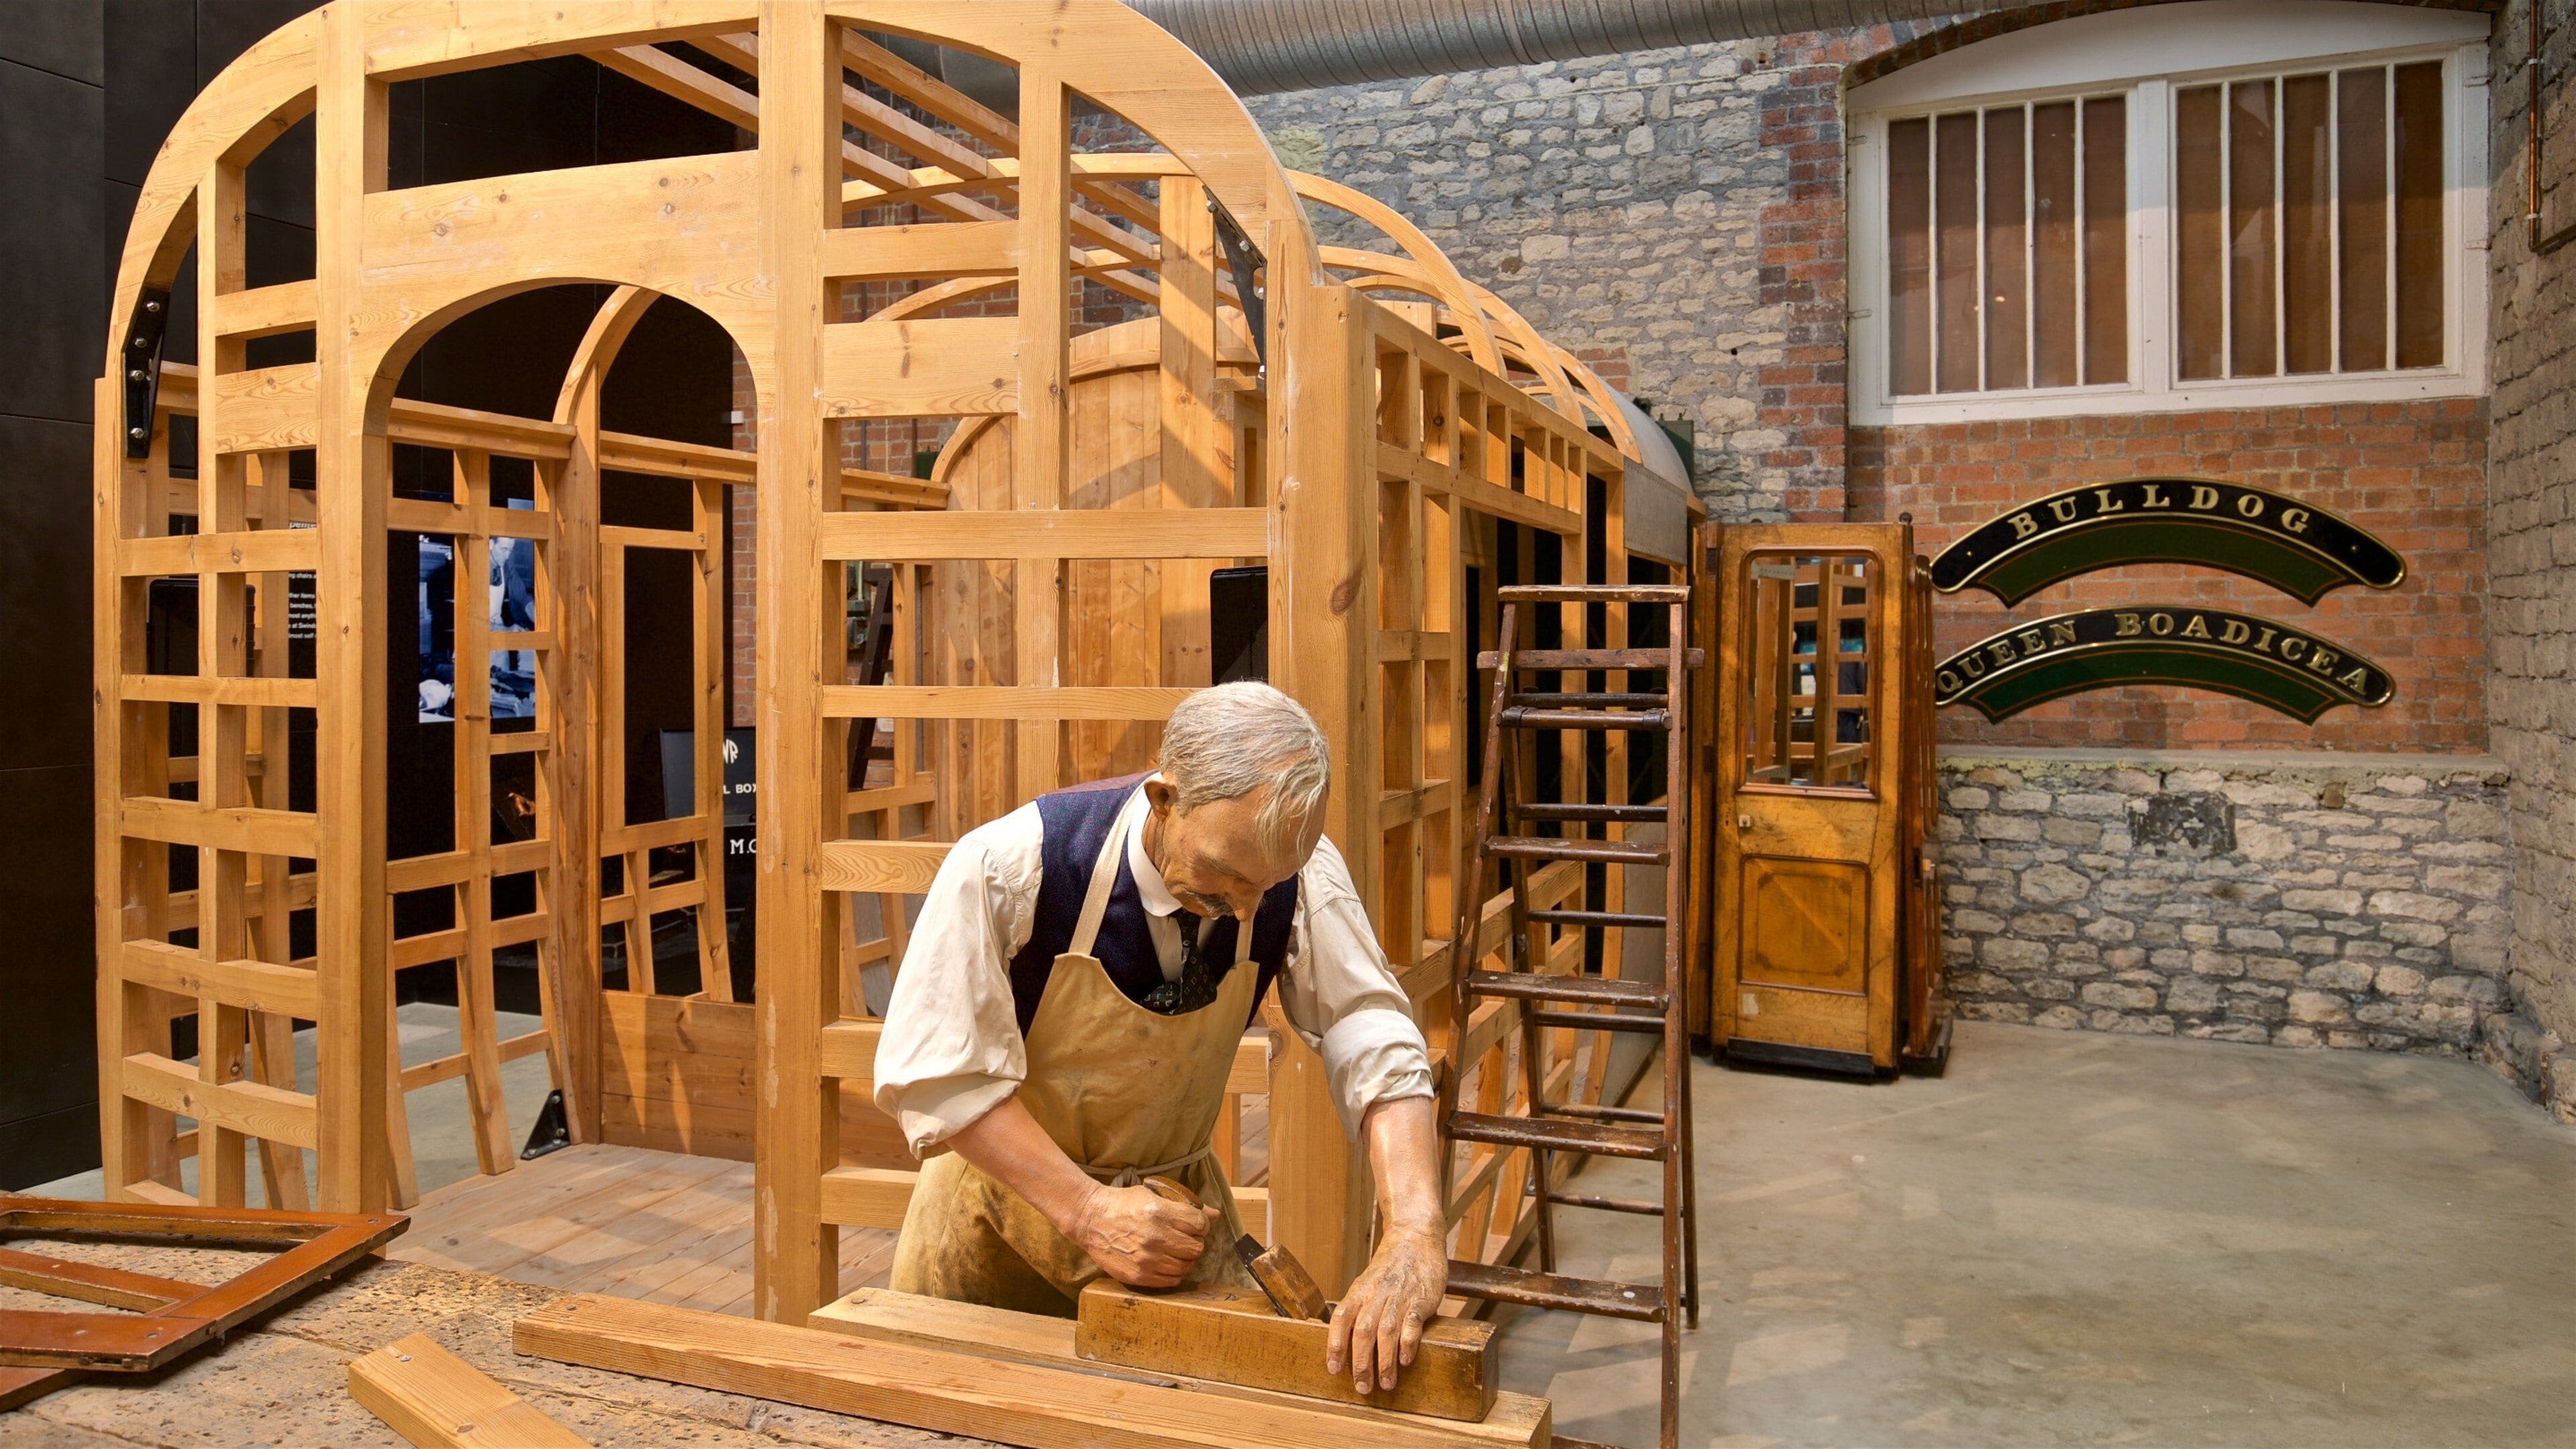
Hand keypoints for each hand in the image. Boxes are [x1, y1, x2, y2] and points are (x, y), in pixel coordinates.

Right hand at [1069, 1182, 1218, 1287]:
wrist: (1091, 1220)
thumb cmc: (1124, 1204)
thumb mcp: (1154, 1194)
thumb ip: (1185, 1205)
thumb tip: (1215, 1215)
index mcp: (1160, 1212)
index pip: (1200, 1225)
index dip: (1201, 1225)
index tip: (1195, 1225)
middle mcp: (1155, 1237)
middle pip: (1196, 1248)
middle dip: (1195, 1242)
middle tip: (1184, 1238)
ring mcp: (1146, 1259)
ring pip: (1186, 1266)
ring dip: (1185, 1258)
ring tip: (1174, 1250)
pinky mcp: (1138, 1276)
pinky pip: (1171, 1280)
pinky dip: (1173, 1272)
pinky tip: (1165, 1262)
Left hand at [1326, 1226, 1447, 1392]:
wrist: (1416, 1237)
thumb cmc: (1391, 1266)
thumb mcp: (1369, 1283)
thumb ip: (1361, 1308)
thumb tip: (1349, 1342)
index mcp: (1360, 1291)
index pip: (1341, 1319)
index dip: (1335, 1345)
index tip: (1333, 1370)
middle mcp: (1376, 1295)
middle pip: (1362, 1331)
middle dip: (1361, 1363)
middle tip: (1362, 1388)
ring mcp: (1399, 1296)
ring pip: (1386, 1331)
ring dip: (1384, 1361)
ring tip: (1386, 1384)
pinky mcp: (1421, 1298)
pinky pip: (1412, 1323)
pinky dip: (1407, 1343)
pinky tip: (1406, 1360)